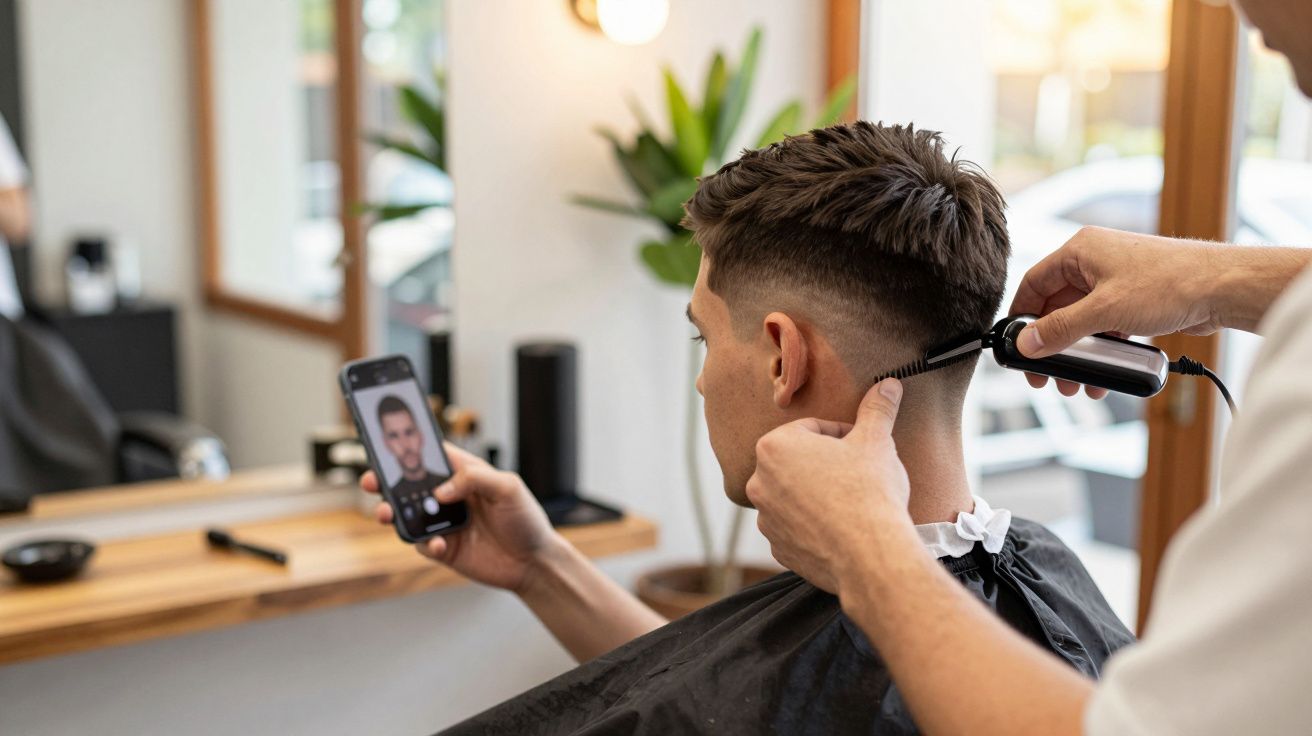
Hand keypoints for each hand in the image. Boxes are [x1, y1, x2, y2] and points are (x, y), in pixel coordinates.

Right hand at [363, 443, 563, 592]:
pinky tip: (436, 545)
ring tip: (387, 513)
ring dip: (394, 513)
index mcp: (466, 475)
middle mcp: (452, 497)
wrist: (535, 563)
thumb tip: (441, 490)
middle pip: (412, 486)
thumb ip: (475, 479)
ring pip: (409, 515)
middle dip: (388, 482)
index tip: (388, 445)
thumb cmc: (526, 519)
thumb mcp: (508, 487)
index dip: (411, 450)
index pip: (433, 456)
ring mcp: (446, 523)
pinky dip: (423, 544)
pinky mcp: (445, 549)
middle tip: (371, 481)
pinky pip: (422, 544)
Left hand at [746, 379, 914, 594]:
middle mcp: (759, 481)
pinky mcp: (777, 548)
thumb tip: (888, 384)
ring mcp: (766, 518)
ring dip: (818, 493)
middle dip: (827, 464)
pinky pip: (796, 527)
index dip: (843, 436)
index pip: (812, 430)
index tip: (863, 448)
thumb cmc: (869, 492)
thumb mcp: (876, 442)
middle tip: (858, 473)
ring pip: (795, 495)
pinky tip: (841, 527)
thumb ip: (877, 410)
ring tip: (850, 501)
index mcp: (775, 446)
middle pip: (800, 462)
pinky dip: (814, 524)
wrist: (870, 554)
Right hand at [1009, 227, 1224, 396]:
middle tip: (1047, 375)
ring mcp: (1116, 279)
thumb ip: (1060, 330)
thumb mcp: (1104, 311)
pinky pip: (1106, 325)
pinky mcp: (1135, 298)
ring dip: (1077, 352)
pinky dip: (1101, 349)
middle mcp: (1095, 261)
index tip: (1016, 346)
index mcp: (1080, 250)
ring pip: (1082, 320)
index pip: (1034, 283)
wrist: (1224, 288)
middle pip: (1057, 307)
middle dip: (1053, 345)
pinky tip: (1104, 373)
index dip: (1021, 317)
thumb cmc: (1169, 284)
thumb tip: (1026, 344)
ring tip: (1077, 382)